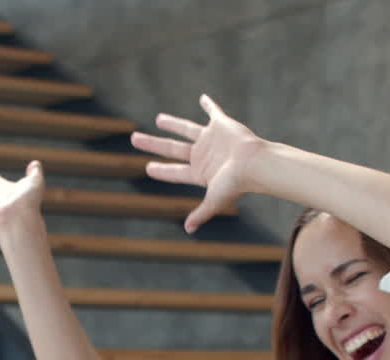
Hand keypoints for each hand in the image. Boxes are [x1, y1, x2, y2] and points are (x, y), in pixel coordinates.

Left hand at [131, 94, 263, 232]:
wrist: (255, 163)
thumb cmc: (236, 183)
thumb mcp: (215, 200)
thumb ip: (201, 213)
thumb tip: (188, 230)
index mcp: (200, 173)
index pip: (175, 172)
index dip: (161, 170)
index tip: (147, 168)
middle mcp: (203, 155)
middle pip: (172, 149)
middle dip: (153, 144)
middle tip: (135, 139)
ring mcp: (211, 140)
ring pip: (186, 130)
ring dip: (172, 124)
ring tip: (158, 119)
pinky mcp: (222, 125)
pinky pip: (214, 112)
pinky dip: (209, 105)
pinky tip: (202, 98)